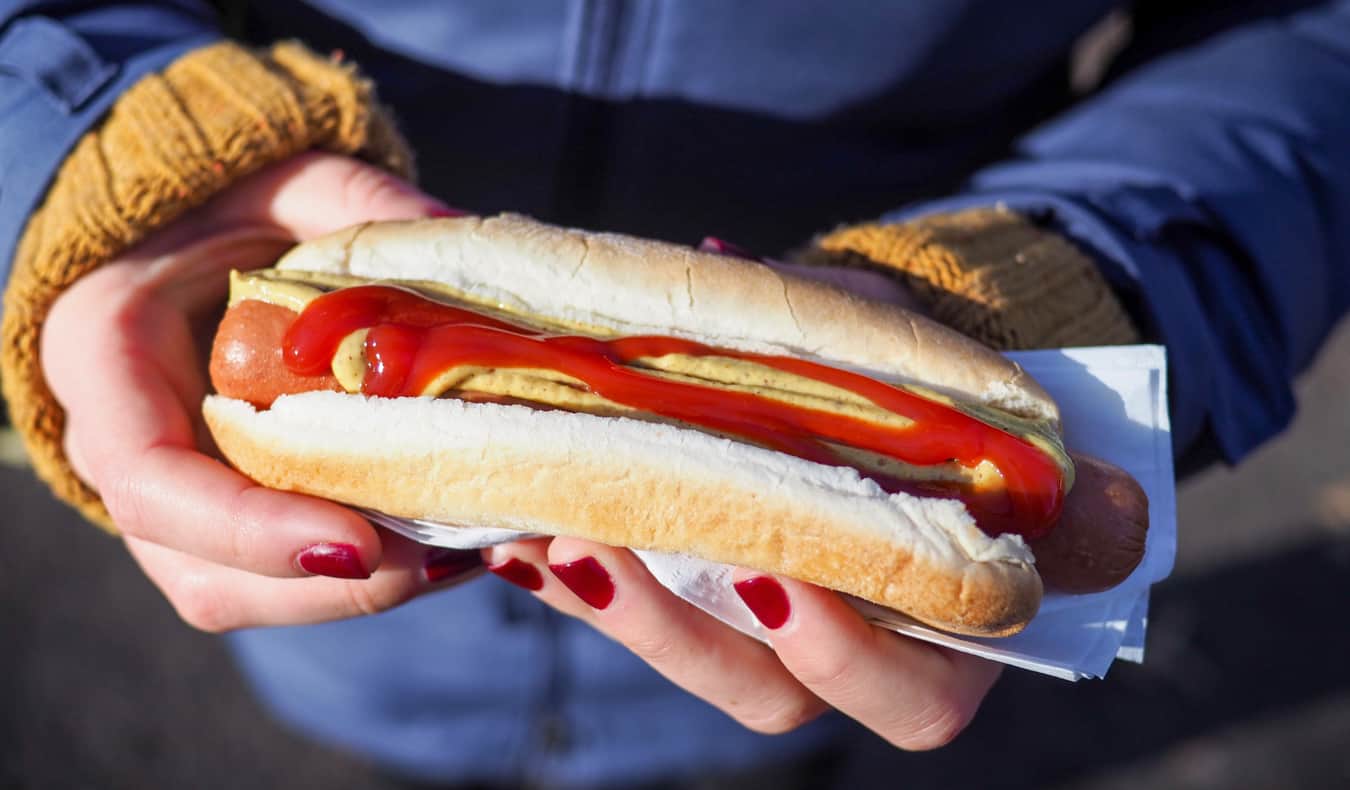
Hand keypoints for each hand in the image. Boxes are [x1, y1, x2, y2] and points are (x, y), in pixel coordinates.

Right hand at [42, 152, 481, 631]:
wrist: (190, 236)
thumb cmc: (227, 202)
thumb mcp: (285, 178)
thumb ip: (357, 202)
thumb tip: (458, 236)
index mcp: (104, 356)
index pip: (149, 477)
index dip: (248, 529)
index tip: (358, 544)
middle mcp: (120, 447)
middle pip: (199, 568)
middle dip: (324, 586)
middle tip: (446, 559)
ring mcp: (169, 497)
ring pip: (241, 593)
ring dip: (353, 596)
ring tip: (463, 557)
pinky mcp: (224, 514)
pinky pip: (278, 577)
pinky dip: (361, 578)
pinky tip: (447, 547)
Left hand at [474, 243, 991, 749]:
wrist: (880, 381)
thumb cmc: (913, 370)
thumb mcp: (893, 339)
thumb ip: (845, 329)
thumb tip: (714, 260)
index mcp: (944, 613)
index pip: (914, 692)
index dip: (844, 654)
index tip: (770, 576)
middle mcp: (856, 650)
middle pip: (772, 696)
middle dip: (676, 633)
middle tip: (598, 551)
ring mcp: (770, 638)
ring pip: (693, 663)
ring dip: (610, 609)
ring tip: (534, 535)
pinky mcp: (701, 609)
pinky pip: (637, 620)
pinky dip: (577, 583)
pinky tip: (516, 533)